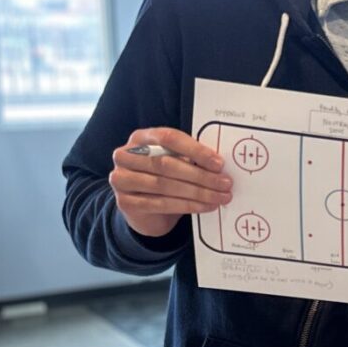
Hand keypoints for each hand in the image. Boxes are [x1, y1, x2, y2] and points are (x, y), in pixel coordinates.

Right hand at [109, 127, 230, 237]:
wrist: (145, 209)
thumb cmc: (165, 177)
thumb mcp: (177, 161)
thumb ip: (192, 158)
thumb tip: (219, 164)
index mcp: (141, 138)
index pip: (169, 138)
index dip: (195, 150)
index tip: (219, 163)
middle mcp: (126, 156)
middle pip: (167, 164)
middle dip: (201, 175)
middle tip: (225, 183)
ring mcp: (122, 179)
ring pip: (165, 185)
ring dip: (198, 192)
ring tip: (220, 197)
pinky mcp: (125, 202)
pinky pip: (160, 203)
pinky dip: (187, 205)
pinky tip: (206, 206)